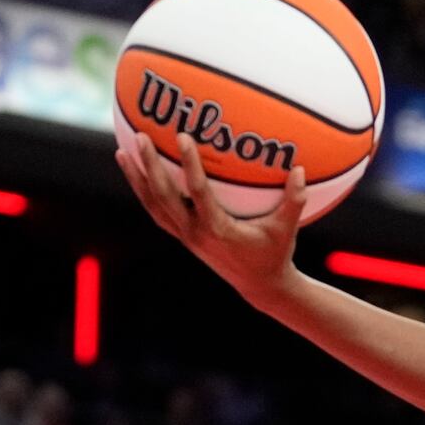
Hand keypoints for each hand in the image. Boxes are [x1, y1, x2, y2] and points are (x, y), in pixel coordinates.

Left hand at [117, 131, 306, 302]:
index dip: (189, 165)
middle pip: (163, 197)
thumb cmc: (274, 254)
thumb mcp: (286, 229)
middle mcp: (195, 233)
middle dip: (149, 167)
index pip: (198, 193)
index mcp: (218, 229)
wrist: (259, 287)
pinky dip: (145, 191)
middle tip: (140, 138)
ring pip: (153, 205)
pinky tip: (137, 172)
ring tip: (123, 151)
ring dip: (137, 179)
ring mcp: (186, 237)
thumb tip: (301, 170)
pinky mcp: (183, 237)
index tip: (183, 137)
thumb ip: (294, 200)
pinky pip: (158, 211)